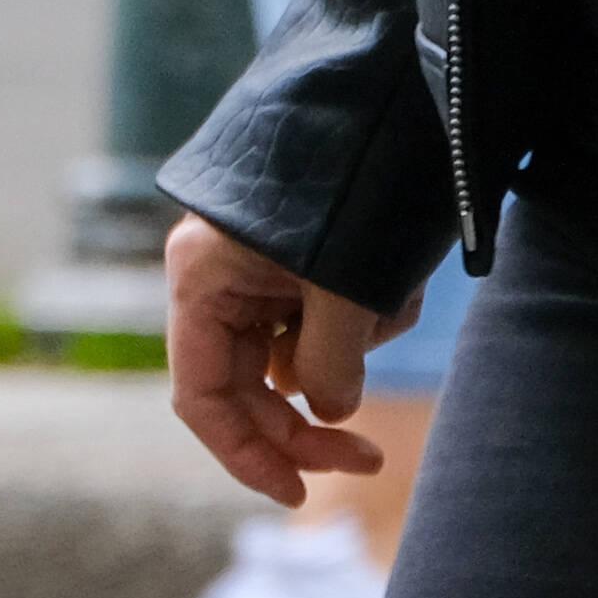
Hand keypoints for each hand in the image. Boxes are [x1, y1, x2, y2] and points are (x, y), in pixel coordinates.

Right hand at [162, 214, 402, 503]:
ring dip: (354, 353)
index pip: (204, 399)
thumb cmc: (348, 187)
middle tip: (369, 457)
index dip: (246, 455)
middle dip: (312, 423)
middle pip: (252, 389)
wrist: (381, 101)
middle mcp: (220, 281)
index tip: (298, 496)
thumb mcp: (343, 288)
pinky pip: (329, 322)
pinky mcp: (301, 265)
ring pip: (300, 358)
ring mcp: (260, 273)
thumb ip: (330, 364)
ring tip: (393, 302)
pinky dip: (367, 320)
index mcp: (201, 282)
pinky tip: (395, 285)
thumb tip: (329, 411)